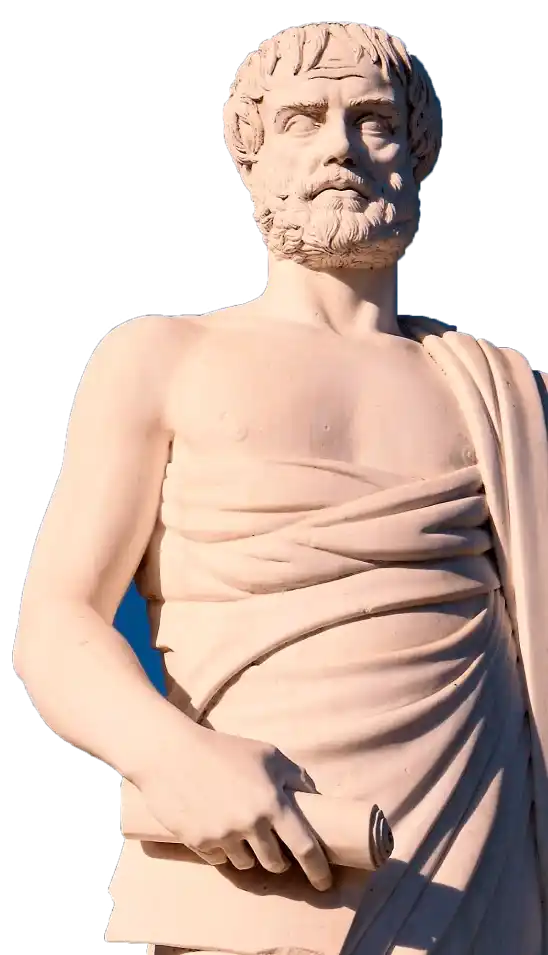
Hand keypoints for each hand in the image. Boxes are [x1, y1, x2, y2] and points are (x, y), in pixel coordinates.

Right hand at [134, 719, 332, 890]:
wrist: (172, 753)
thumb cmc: (224, 750)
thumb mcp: (267, 754)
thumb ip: (296, 777)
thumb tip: (315, 799)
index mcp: (272, 803)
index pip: (304, 847)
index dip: (318, 869)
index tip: (324, 882)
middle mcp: (250, 823)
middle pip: (274, 862)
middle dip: (277, 859)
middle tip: (272, 846)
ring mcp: (223, 836)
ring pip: (245, 863)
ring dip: (248, 853)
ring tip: (239, 829)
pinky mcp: (198, 843)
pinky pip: (219, 859)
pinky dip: (221, 848)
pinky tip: (214, 824)